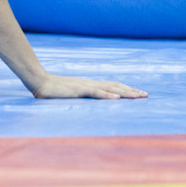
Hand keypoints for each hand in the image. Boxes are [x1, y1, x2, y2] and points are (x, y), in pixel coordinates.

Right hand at [32, 73, 147, 99]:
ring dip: (124, 93)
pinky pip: (95, 93)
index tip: (139, 93)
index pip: (112, 85)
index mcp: (90, 84)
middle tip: (146, 95)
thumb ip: (80, 98)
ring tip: (137, 96)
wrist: (39, 82)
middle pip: (115, 86)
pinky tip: (116, 99)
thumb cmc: (53, 91)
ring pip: (109, 88)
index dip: (126, 89)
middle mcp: (91, 83)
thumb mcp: (71, 95)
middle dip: (131, 91)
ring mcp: (85, 85)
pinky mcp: (78, 90)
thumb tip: (89, 104)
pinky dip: (107, 96)